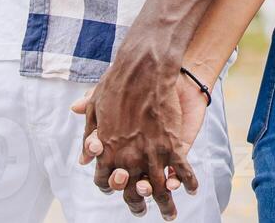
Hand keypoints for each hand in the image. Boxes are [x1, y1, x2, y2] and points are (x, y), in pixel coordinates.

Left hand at [71, 58, 203, 218]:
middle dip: (137, 205)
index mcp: (106, 151)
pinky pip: (182, 172)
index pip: (105, 181)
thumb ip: (89, 135)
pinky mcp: (172, 145)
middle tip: (142, 211)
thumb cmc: (117, 82)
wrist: (145, 67)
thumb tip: (84, 160)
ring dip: (165, 205)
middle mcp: (127, 158)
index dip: (111, 187)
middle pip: (131, 193)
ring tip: (170, 215)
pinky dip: (187, 183)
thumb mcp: (96, 107)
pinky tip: (190, 190)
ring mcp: (151, 154)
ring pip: (159, 190)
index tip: (118, 188)